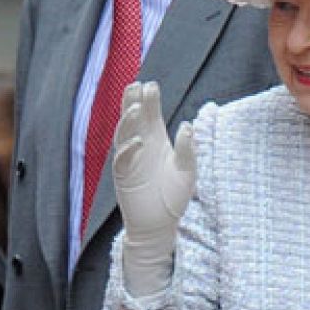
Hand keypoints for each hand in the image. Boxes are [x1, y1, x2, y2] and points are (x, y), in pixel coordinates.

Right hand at [112, 81, 195, 294]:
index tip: (151, 85)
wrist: (160, 224)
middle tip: (135, 85)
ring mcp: (130, 160)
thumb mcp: (188, 171)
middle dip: (133, 102)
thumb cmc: (174, 197)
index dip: (149, 100)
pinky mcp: (123, 176)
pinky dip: (128, 149)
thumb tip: (187, 126)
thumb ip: (188, 150)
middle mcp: (141, 146)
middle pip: (133, 119)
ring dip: (128, 121)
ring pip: (124, 134)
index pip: (151, 115)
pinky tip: (138, 142)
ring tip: (135, 107)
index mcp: (157, 141)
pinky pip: (122, 159)